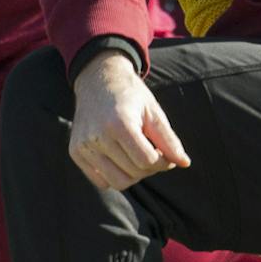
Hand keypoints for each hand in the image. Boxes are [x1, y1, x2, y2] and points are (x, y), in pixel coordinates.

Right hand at [68, 51, 188, 192]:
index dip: (163, 161)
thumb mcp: (153, 111)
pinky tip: (120, 158)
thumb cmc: (130, 95)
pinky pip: (101, 181)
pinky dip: (115, 176)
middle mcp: (98, 136)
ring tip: (137, 157)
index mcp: (119, 123)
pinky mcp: (75, 152)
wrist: (97, 79)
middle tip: (152, 152)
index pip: (147, 161)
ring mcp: (84, 145)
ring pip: (117, 182)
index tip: (166, 153)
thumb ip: (169, 139)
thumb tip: (185, 163)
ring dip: (133, 175)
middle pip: (134, 173)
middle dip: (150, 167)